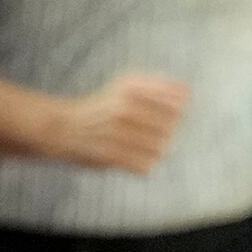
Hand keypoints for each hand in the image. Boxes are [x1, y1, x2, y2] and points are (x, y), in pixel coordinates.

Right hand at [52, 73, 188, 173]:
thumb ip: (160, 86)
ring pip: (162, 148)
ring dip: (159, 150)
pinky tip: (139, 160)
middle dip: (170, 132)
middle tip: (156, 133)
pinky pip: (145, 166)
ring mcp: (115, 131)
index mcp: (132, 87)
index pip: (178, 103)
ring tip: (147, 146)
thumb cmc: (105, 105)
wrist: (62, 127)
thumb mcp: (128, 85)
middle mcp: (124, 107)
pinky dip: (147, 165)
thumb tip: (188, 93)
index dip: (179, 112)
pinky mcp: (108, 155)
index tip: (170, 115)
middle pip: (172, 126)